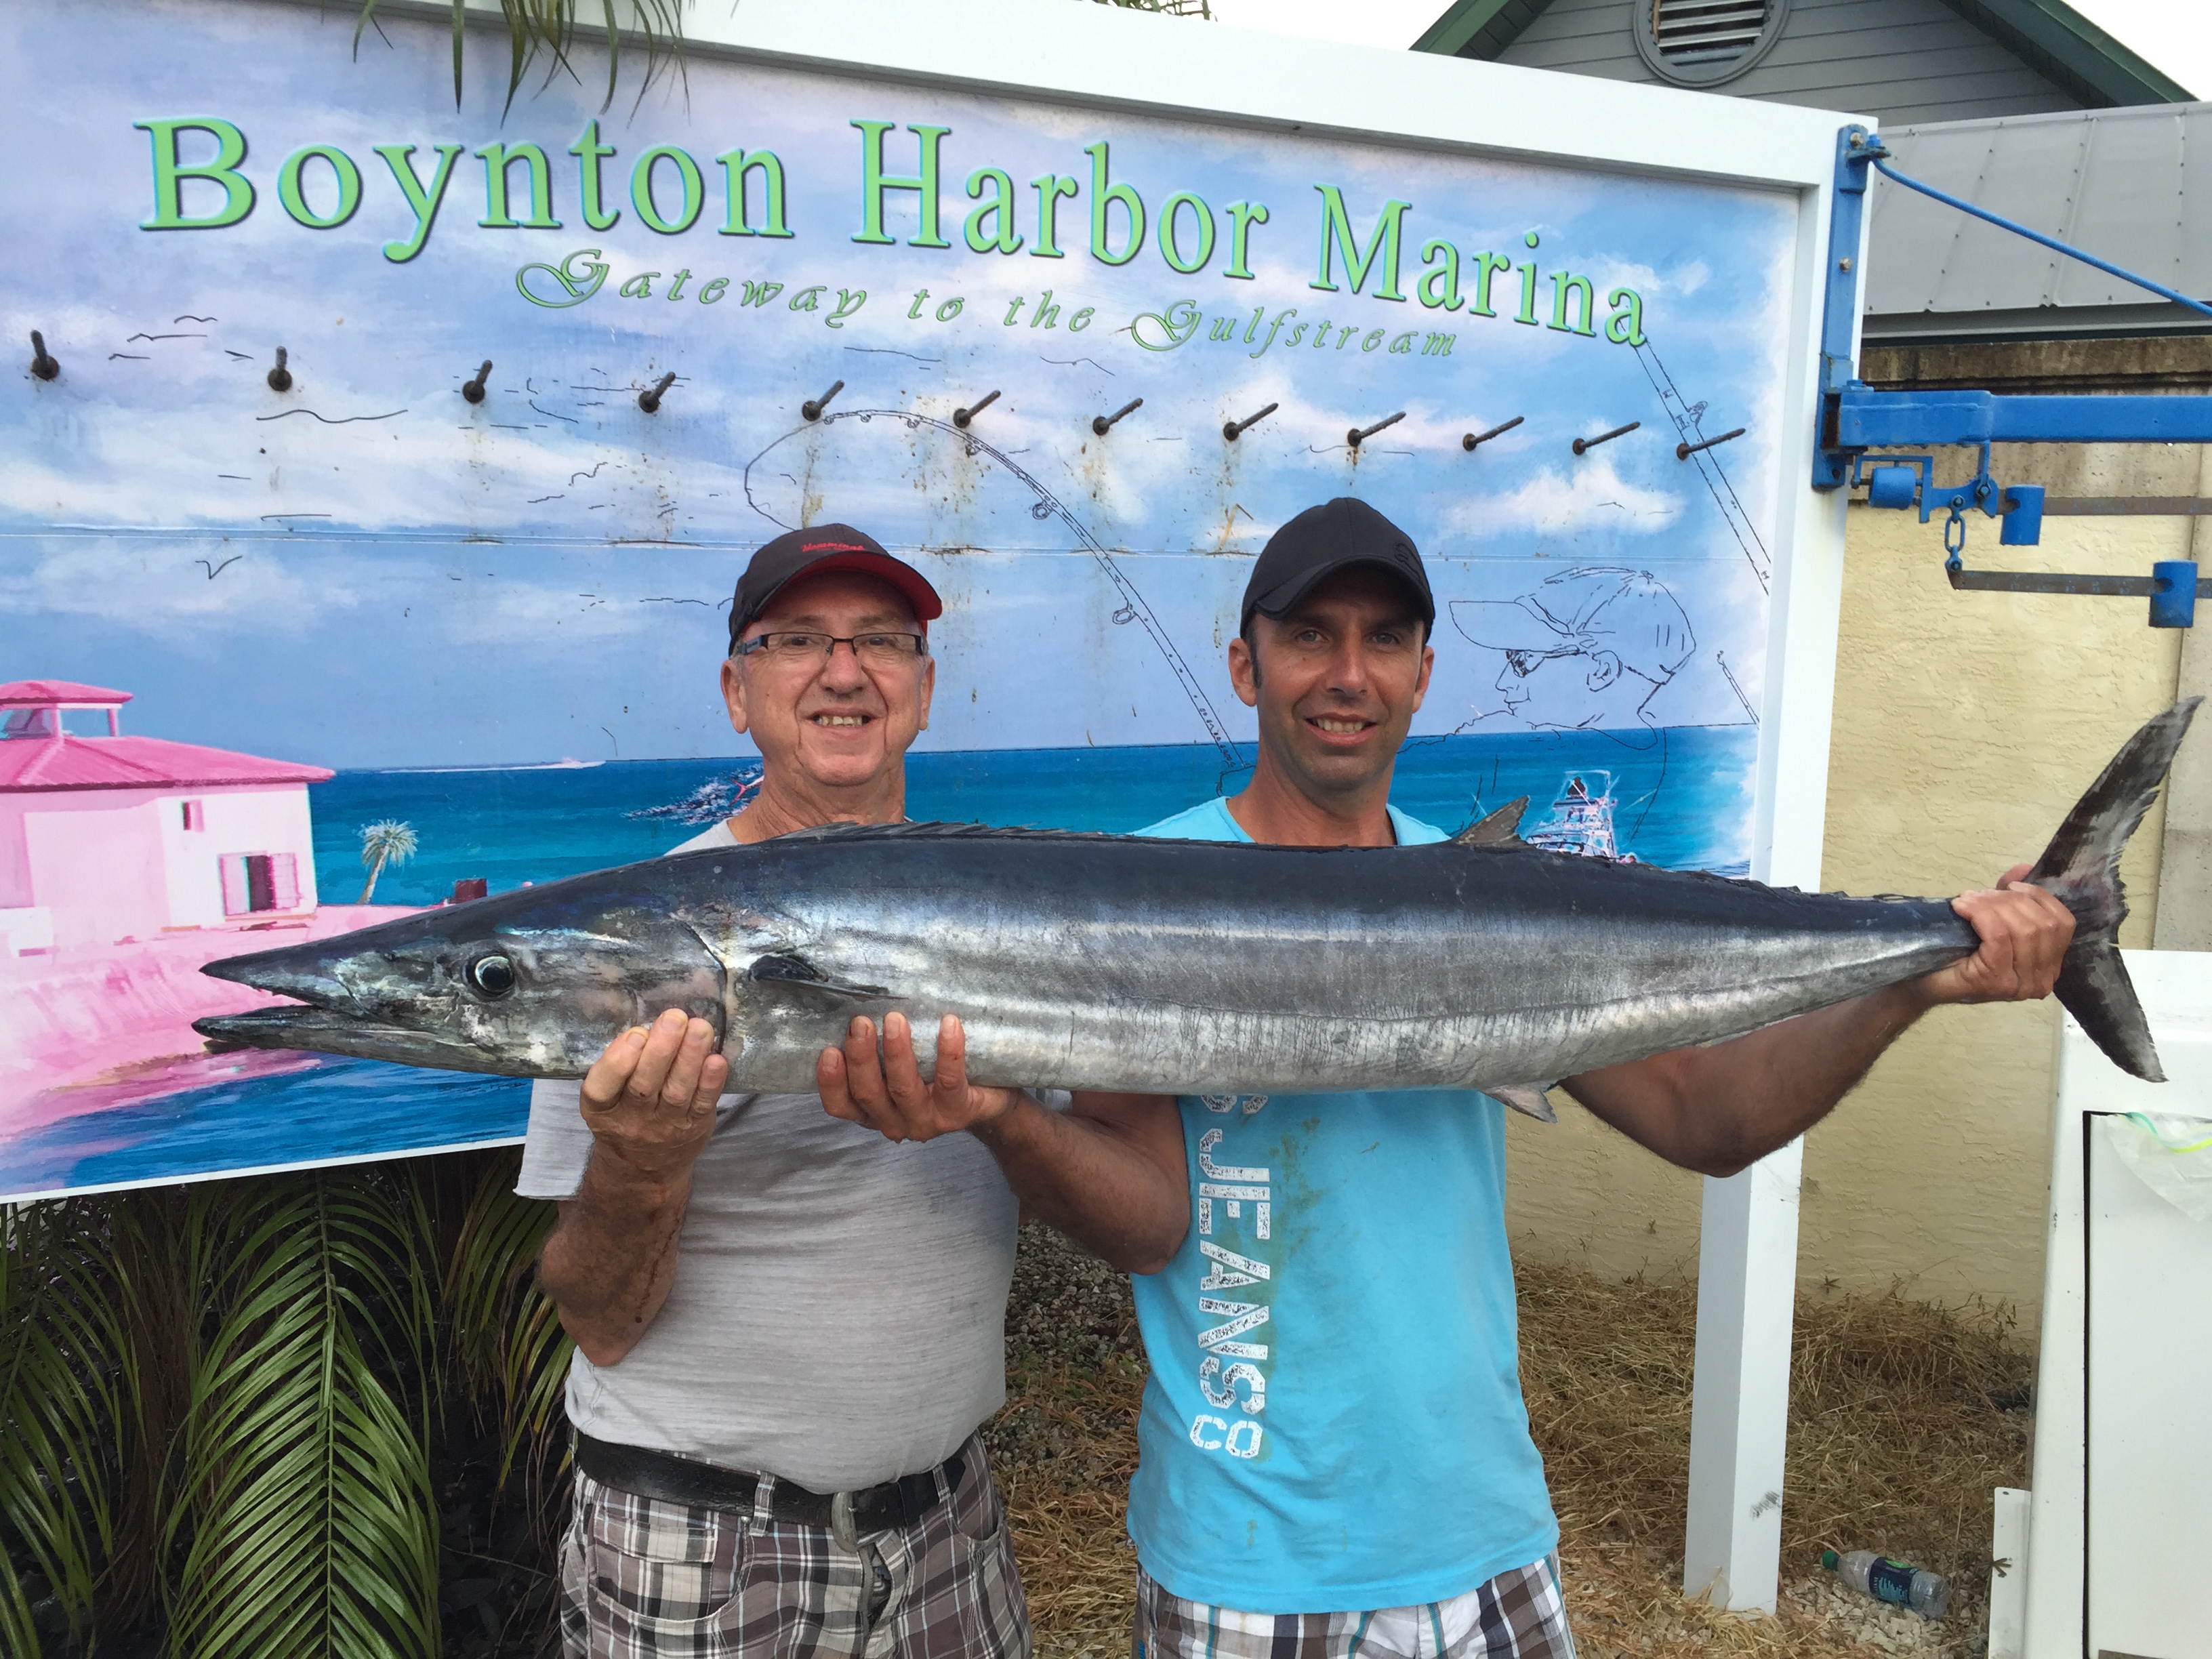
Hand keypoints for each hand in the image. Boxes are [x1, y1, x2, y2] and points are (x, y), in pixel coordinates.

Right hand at [578, 1008, 727, 1182]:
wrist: (643, 1170)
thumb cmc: (625, 1116)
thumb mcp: (607, 1099)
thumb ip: (623, 1066)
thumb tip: (652, 1024)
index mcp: (601, 1109)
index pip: (601, 1088)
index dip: (618, 1061)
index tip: (637, 1034)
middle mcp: (630, 1120)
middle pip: (644, 1086)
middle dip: (661, 1049)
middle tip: (675, 1018)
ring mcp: (663, 1127)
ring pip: (676, 1092)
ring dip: (690, 1057)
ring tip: (700, 1028)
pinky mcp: (693, 1128)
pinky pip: (703, 1105)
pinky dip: (711, 1082)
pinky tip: (717, 1060)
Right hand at [818, 1010, 1025, 1142]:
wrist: (988, 1100)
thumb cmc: (934, 1076)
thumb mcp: (900, 1069)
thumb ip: (878, 1050)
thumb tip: (860, 1000)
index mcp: (873, 1111)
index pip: (841, 1106)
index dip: (831, 1083)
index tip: (828, 1050)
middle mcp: (895, 1121)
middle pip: (869, 1094)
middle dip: (861, 1057)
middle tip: (861, 1022)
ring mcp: (926, 1120)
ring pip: (903, 1089)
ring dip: (896, 1053)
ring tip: (896, 1019)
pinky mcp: (958, 1112)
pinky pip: (949, 1081)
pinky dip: (948, 1051)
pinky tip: (949, 1024)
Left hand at [1919, 864, 2075, 1005]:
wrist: (1925, 982)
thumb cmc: (1959, 954)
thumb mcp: (1992, 922)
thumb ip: (2012, 898)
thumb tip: (2024, 868)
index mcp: (2049, 966)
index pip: (2063, 924)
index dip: (2040, 897)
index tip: (2011, 885)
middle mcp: (2042, 980)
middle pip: (2042, 925)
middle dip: (2010, 900)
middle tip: (1981, 894)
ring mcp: (2020, 984)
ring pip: (2022, 930)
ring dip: (1994, 905)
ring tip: (1969, 899)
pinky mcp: (1996, 981)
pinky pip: (1999, 937)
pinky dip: (1981, 915)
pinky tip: (1962, 907)